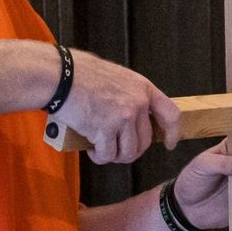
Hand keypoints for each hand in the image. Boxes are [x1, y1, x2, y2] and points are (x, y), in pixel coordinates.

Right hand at [53, 49, 179, 164]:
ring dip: (115, 156)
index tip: (169, 143)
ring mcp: (123, 117)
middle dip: (130, 151)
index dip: (172, 132)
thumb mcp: (116, 76)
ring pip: (128, 152)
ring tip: (101, 150)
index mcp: (142, 88)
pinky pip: (108, 154)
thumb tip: (131, 115)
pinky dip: (99, 156)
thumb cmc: (80, 73)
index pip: (171, 114)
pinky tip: (91, 150)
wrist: (59, 76)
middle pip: (145, 141)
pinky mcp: (105, 129)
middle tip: (115, 150)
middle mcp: (138, 103)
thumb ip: (128, 94)